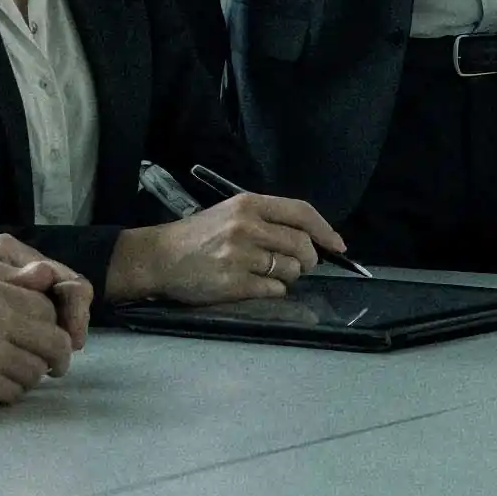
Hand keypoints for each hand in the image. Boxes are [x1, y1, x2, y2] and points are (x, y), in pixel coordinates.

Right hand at [0, 270, 76, 411]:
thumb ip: (7, 286)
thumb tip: (48, 279)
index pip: (47, 309)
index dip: (50, 326)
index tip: (43, 338)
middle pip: (54, 341)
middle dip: (53, 356)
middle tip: (48, 366)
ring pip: (36, 371)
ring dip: (27, 376)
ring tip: (6, 374)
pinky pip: (14, 394)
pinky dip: (7, 393)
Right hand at [106, 193, 345, 303]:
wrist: (159, 258)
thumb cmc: (197, 235)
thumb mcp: (231, 213)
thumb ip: (267, 220)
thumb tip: (311, 239)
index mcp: (249, 204)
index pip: (301, 212)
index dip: (325, 230)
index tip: (338, 245)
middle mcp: (247, 227)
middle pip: (302, 245)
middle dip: (308, 259)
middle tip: (298, 264)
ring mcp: (241, 256)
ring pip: (290, 270)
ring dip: (288, 276)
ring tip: (267, 273)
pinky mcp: (234, 284)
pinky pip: (274, 291)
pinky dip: (273, 291)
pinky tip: (255, 285)